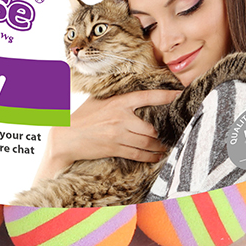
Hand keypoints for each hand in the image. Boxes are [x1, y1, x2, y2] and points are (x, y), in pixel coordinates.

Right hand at [34, 89, 180, 181]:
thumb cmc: (82, 116)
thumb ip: (115, 96)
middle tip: (169, 131)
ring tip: (165, 146)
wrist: (66, 136)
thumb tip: (131, 89)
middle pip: (150, 127)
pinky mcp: (115, 149)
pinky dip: (150, 156)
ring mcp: (118, 135)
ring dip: (158, 146)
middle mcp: (121, 118)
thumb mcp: (98, 100)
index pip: (147, 96)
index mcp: (118, 102)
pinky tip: (157, 156)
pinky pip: (139, 154)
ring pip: (147, 142)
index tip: (179, 93)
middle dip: (160, 132)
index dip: (165, 95)